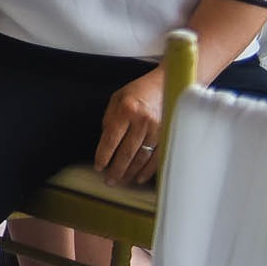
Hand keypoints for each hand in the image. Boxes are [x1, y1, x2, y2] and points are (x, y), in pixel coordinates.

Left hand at [94, 67, 168, 185]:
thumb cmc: (137, 92)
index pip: (111, 139)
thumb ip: (109, 121)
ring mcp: (158, 129)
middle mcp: (143, 121)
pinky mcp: (168, 135)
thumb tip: (105, 145)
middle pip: (127, 152)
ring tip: (121, 181)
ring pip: (142, 157)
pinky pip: (157, 157)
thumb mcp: (116, 99)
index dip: (104, 155)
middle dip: (116, 169)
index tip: (98, 167)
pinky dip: (148, 170)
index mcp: (126, 110)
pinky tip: (139, 178)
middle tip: (109, 181)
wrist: (166, 84)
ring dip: (131, 172)